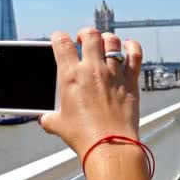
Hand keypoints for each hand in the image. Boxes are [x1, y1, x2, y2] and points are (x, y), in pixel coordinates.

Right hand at [39, 28, 142, 158]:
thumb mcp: (58, 125)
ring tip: (103, 44)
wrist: (109, 146)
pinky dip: (132, 46)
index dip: (59, 37)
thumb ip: (49, 117)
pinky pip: (135, 54)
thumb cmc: (84, 136)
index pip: (62, 43)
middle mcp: (92, 69)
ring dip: (106, 39)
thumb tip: (45, 119)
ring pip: (112, 41)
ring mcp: (113, 73)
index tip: (60, 39)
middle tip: (83, 40)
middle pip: (89, 34)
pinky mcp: (131, 80)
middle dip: (85, 33)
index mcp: (71, 76)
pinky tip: (128, 46)